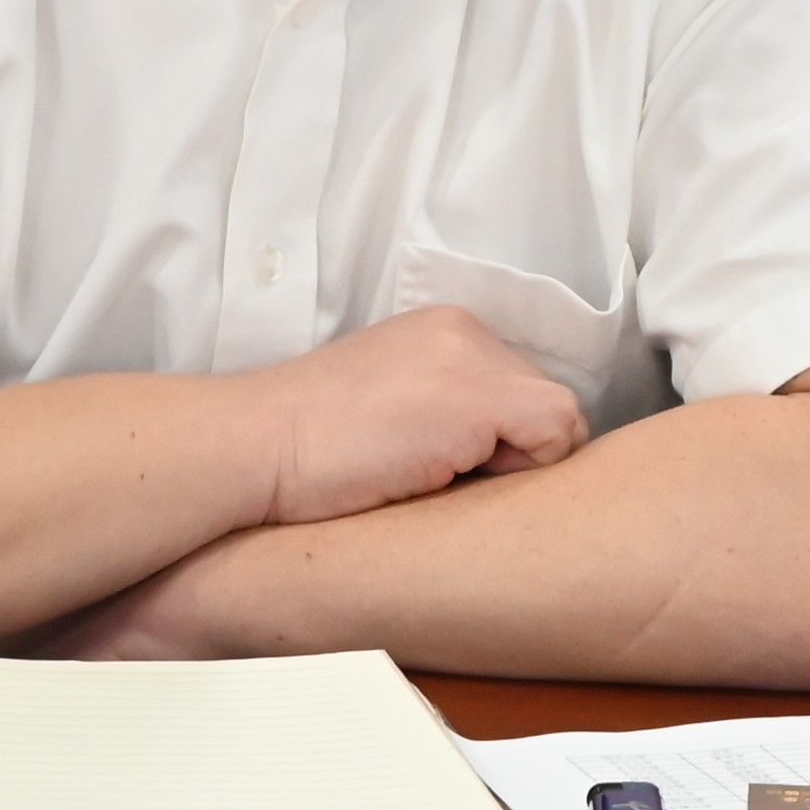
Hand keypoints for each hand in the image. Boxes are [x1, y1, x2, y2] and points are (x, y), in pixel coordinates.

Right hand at [247, 307, 587, 528]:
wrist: (252, 446)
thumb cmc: (300, 450)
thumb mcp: (382, 406)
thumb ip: (438, 410)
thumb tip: (494, 456)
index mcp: (439, 330)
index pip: (516, 390)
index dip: (496, 444)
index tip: (435, 467)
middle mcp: (463, 329)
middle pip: (542, 406)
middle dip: (509, 453)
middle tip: (435, 479)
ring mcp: (472, 358)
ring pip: (556, 424)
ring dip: (510, 466)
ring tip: (436, 480)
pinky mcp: (479, 396)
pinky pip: (556, 438)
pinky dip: (519, 473)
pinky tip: (447, 480)